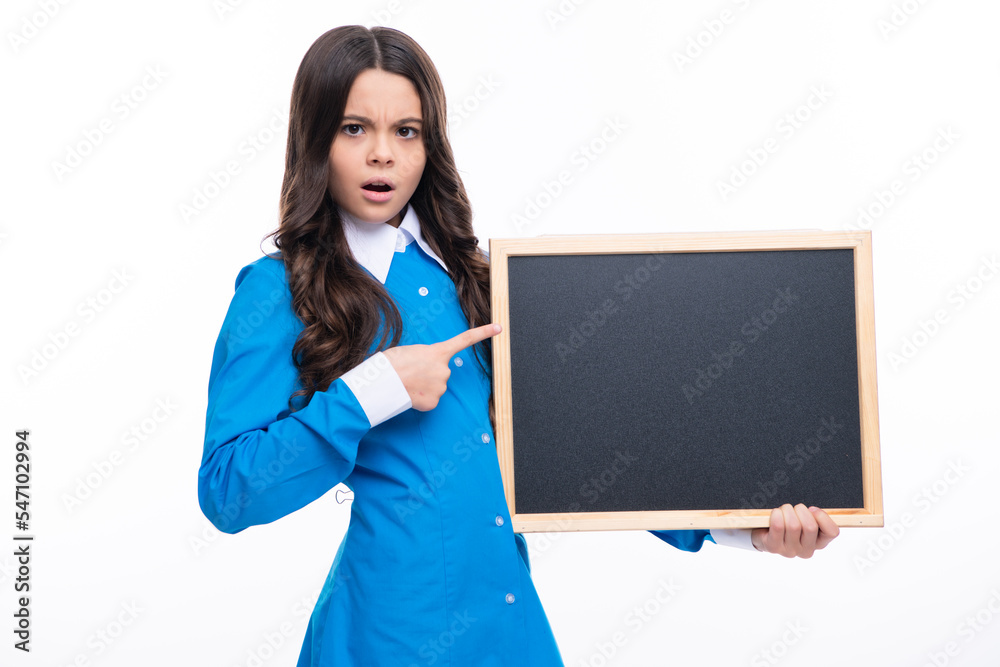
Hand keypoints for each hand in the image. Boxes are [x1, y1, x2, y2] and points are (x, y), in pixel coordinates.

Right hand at [382, 323, 500, 410]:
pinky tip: (410, 394)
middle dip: (429, 373)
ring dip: (424, 386)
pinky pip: (430, 400)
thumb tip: (427, 371)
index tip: (499, 328)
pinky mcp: (434, 403)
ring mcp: (441, 387)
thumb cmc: (391, 364)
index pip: (465, 340)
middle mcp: (444, 370)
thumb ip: (426, 358)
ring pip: (436, 387)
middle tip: (411, 373)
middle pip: (441, 372)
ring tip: (407, 383)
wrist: (382, 383)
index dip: (483, 333)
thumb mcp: (411, 351)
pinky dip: (421, 399)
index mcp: (438, 352)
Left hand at [750, 504, 839, 557]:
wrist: (763, 533)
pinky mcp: (774, 547)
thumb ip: (815, 517)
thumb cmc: (787, 523)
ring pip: (793, 525)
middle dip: (800, 510)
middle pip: (810, 526)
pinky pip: (778, 526)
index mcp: (819, 543)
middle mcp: (806, 550)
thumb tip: (815, 511)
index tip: (812, 509)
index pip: (832, 532)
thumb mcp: (805, 520)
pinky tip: (775, 514)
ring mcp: (790, 551)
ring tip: (782, 511)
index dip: (823, 516)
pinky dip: (776, 515)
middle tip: (793, 509)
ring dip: (787, 511)